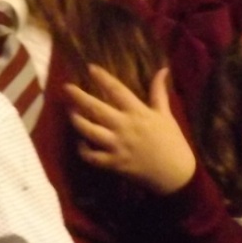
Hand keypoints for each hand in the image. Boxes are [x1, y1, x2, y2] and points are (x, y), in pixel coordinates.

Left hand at [64, 66, 195, 195]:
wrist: (176, 174)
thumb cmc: (172, 141)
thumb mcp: (166, 114)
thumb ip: (159, 92)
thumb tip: (163, 69)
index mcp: (138, 113)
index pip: (117, 90)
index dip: (102, 78)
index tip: (90, 68)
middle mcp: (125, 127)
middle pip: (96, 108)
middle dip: (79, 97)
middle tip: (65, 88)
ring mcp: (117, 146)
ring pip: (89, 131)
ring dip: (77, 121)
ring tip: (70, 112)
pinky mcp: (114, 163)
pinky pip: (92, 156)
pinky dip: (83, 149)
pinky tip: (81, 142)